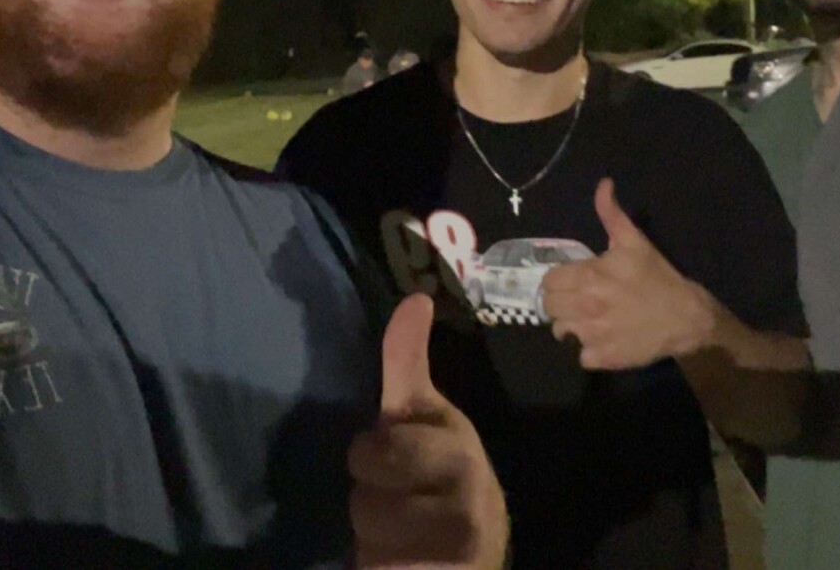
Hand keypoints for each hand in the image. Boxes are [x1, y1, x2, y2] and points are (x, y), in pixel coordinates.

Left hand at [350, 293, 507, 568]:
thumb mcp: (427, 419)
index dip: (372, 455)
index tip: (390, 457)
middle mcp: (467, 492)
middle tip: (395, 501)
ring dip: (370, 540)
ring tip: (399, 537)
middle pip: (365, 491)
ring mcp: (459, 539)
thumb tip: (414, 297)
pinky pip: (378, 566)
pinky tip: (401, 564)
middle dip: (368, 499)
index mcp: (454, 445)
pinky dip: (377, 566)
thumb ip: (408, 363)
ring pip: (368, 534)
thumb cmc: (442, 479)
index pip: (379, 443)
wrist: (474, 557)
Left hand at [541, 178, 732, 369]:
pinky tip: (605, 339)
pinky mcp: (602, 357)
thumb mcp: (634, 241)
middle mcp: (585, 306)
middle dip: (563, 303)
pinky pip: (580, 355)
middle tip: (582, 301)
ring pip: (561, 332)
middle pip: (549, 308)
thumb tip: (604, 183)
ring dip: (573, 326)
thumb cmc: (657, 277)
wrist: (687, 317)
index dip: (559, 281)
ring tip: (592, 320)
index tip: (574, 283)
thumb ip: (611, 213)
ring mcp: (592, 334)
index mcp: (588, 276)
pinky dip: (589, 350)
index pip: (548, 282)